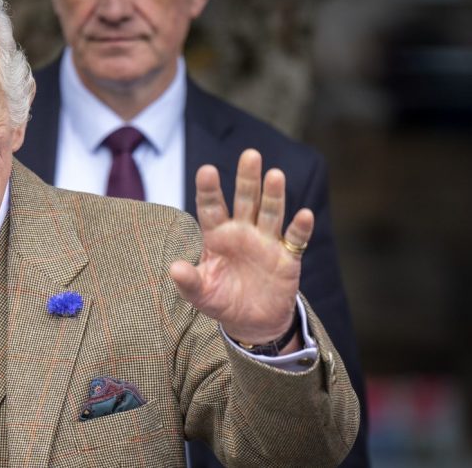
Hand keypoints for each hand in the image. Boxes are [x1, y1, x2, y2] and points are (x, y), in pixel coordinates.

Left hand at [169, 149, 313, 344]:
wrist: (251, 322)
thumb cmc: (221, 300)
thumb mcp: (201, 294)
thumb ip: (188, 282)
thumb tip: (174, 268)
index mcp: (217, 235)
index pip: (211, 207)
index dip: (209, 189)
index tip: (206, 170)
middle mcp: (242, 232)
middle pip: (246, 200)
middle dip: (247, 179)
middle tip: (250, 155)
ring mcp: (266, 241)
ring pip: (271, 212)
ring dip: (274, 195)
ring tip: (275, 175)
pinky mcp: (287, 257)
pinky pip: (295, 239)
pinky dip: (300, 228)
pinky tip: (304, 215)